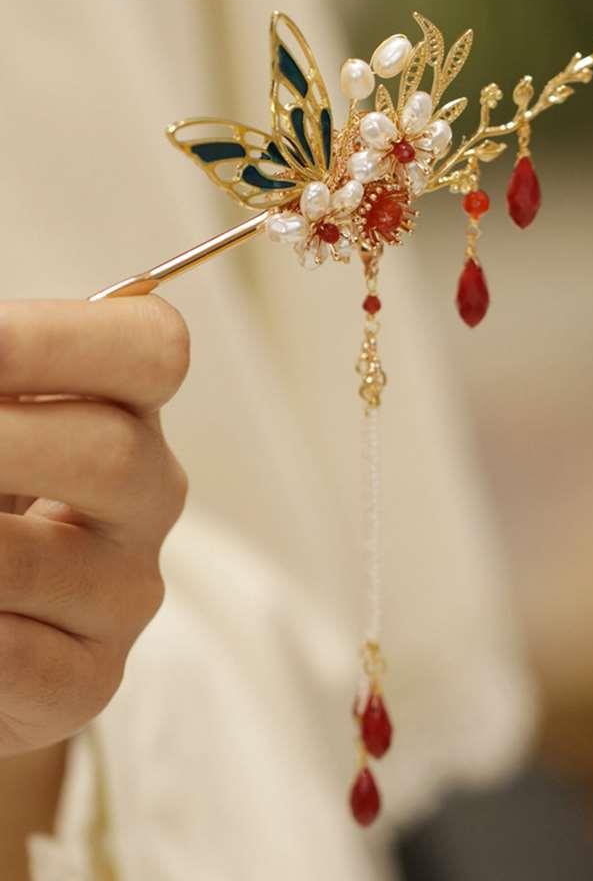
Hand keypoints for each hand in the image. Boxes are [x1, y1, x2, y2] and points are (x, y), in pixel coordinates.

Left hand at [0, 296, 188, 755]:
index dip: (56, 339)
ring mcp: (128, 591)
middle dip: (1, 445)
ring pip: (35, 564)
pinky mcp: (92, 679)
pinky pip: (13, 657)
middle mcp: (147, 496)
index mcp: (127, 409)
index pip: (151, 350)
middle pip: (112, 451)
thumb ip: (2, 390)